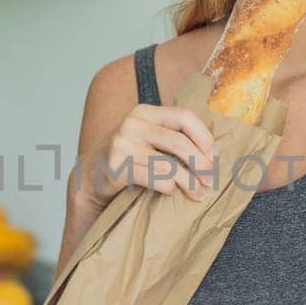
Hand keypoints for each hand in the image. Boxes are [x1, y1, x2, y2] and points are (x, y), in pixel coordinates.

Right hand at [84, 104, 217, 205]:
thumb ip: (171, 135)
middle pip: (178, 142)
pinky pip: (153, 178)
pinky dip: (168, 187)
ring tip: (198, 193)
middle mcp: (133, 124)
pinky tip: (173, 191)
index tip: (214, 156)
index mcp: (145, 111)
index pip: (184, 116)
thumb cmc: (128, 156)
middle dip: (200, 163)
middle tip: (210, 179)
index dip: (204, 136)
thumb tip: (212, 151)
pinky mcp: (116, 166)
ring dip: (188, 182)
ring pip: (168, 164)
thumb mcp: (147, 136)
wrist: (91, 174)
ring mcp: (122, 144)